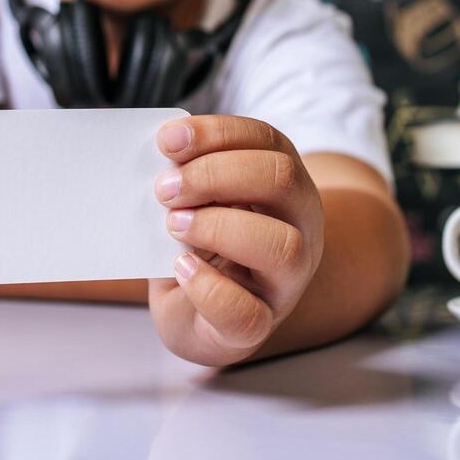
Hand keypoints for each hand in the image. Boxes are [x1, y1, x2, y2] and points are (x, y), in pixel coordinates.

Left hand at [147, 115, 323, 365]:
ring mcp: (288, 279)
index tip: (167, 140)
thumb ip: (186, 179)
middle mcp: (299, 225)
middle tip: (165, 188)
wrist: (204, 319)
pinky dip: (208, 287)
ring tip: (173, 225)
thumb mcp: (197, 203)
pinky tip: (182, 267)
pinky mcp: (260, 325)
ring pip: (282, 245)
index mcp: (283, 183)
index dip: (216, 133)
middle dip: (216, 175)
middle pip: (281, 179)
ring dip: (218, 226)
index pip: (265, 140)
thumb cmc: (200, 248)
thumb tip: (160, 158)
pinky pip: (246, 313)